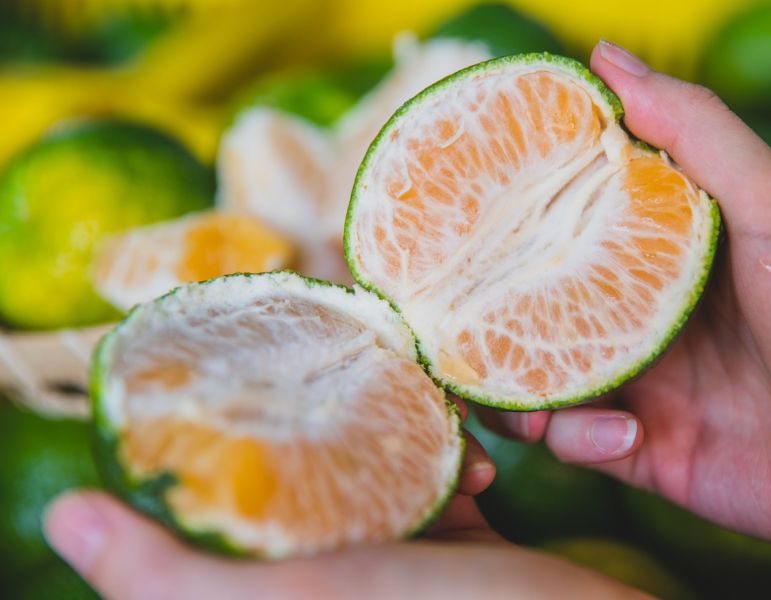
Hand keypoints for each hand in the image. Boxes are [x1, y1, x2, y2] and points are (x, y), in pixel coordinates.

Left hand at [43, 402, 647, 599]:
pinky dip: (452, 467)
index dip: (220, 453)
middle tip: (342, 371)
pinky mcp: (469, 562)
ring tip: (421, 412)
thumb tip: (60, 518)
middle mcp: (345, 588)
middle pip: (305, 492)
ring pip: (378, 483)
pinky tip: (476, 460)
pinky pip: (442, 496)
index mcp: (290, 595)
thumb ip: (176, 579)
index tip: (239, 382)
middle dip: (326, 433)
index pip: (225, 520)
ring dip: (399, 441)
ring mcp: (411, 578)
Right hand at [481, 40, 770, 554]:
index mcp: (661, 254)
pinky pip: (579, 445)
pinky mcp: (644, 452)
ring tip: (518, 398)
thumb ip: (694, 129)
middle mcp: (640, 318)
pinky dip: (581, 442)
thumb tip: (604, 55)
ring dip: (517, 392)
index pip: (563, 230)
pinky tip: (623, 437)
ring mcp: (640, 387)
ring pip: (539, 383)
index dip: (511, 224)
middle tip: (446, 318)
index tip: (460, 217)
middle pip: (535, 311)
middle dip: (487, 319)